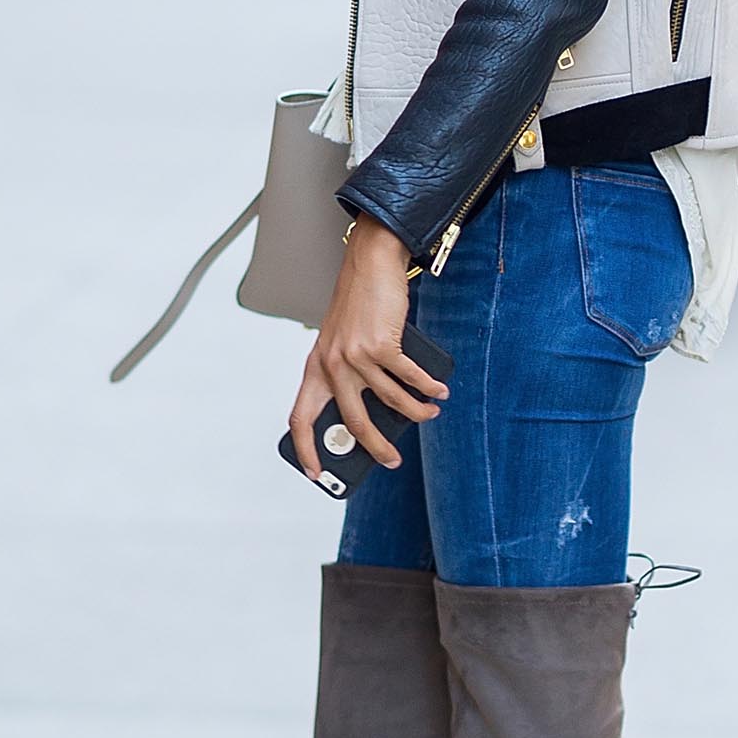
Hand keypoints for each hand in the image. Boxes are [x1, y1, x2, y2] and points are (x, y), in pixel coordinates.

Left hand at [287, 217, 449, 479]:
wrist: (370, 264)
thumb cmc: (360, 306)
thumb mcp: (344, 344)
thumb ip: (352, 376)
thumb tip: (382, 414)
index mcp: (316, 368)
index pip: (299, 417)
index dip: (305, 449)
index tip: (314, 473)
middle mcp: (332, 365)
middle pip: (352, 422)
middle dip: (375, 448)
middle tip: (391, 462)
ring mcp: (356, 356)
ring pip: (389, 402)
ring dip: (416, 413)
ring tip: (430, 414)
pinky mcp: (381, 345)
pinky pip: (408, 378)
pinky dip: (427, 388)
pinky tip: (438, 391)